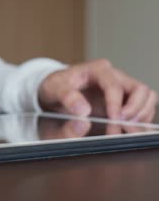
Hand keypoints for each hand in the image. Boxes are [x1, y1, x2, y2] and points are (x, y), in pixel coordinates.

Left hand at [38, 59, 156, 122]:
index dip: (116, 104)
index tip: (113, 120)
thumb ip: (67, 99)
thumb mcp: (54, 90)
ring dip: (141, 116)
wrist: (53, 92)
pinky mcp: (125, 100)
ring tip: (125, 130)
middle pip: (140, 90)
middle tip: (121, 128)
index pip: (114, 85)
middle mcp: (114, 76)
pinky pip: (143, 108)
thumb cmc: (55, 88)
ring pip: (147, 98)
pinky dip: (140, 121)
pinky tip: (127, 131)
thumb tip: (83, 113)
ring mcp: (122, 87)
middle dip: (135, 111)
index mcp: (97, 69)